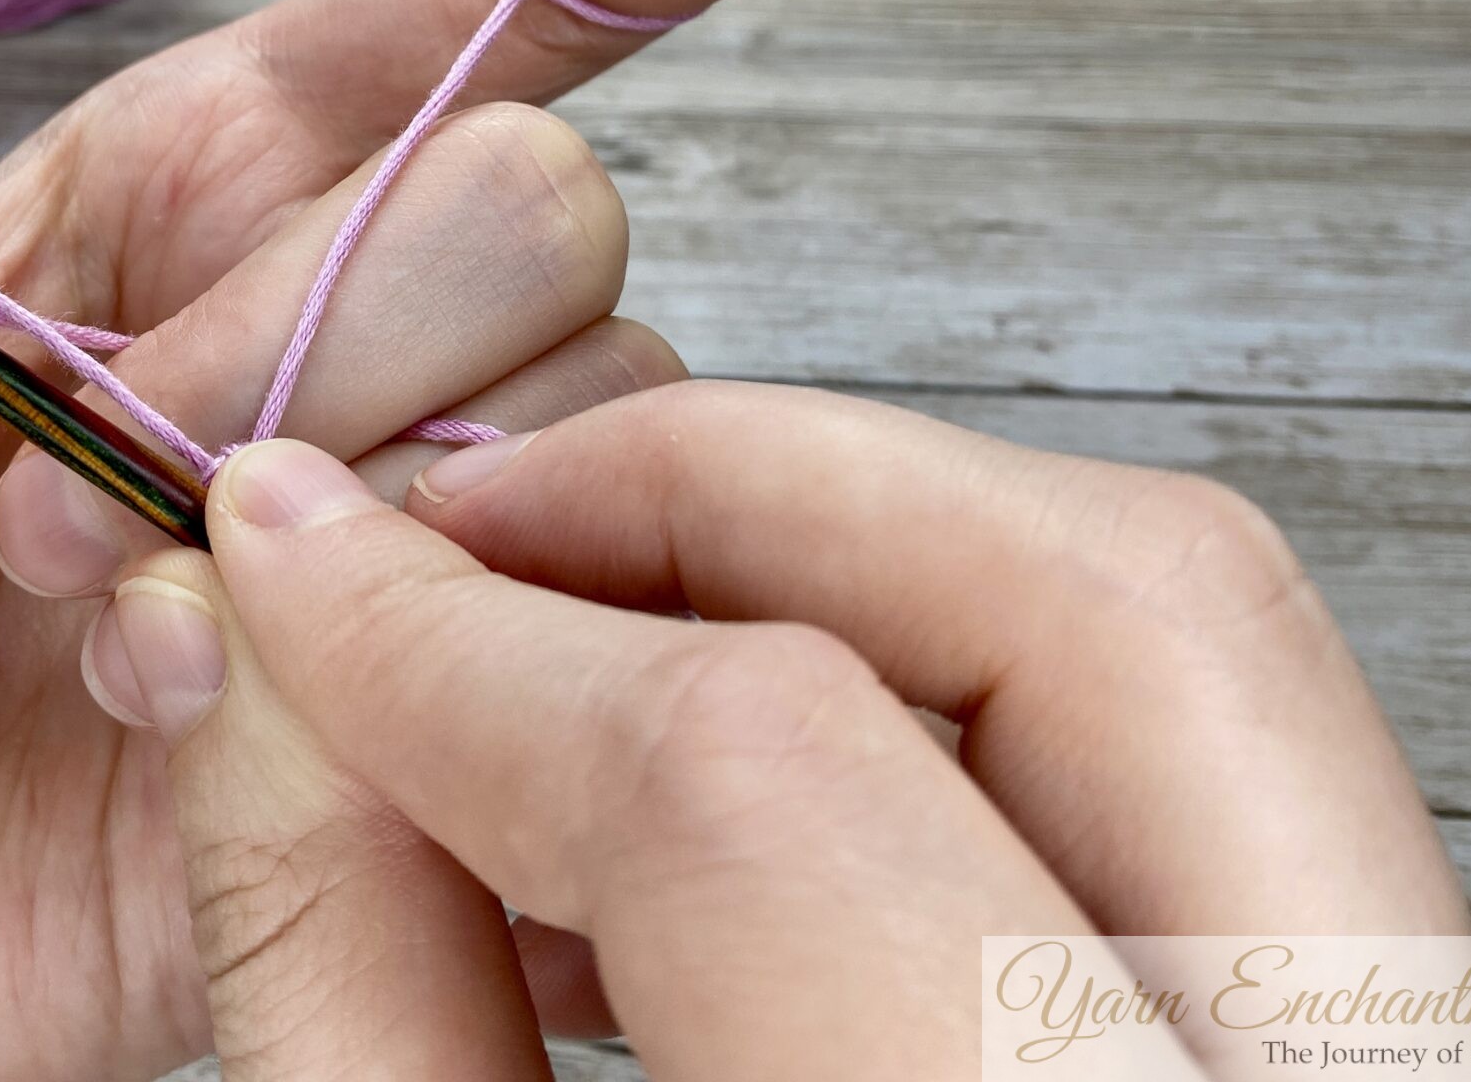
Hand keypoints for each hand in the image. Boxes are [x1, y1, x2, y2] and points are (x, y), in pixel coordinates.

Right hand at [86, 385, 1470, 1076]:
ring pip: (1182, 646)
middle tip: (477, 526)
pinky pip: (1175, 784)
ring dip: (834, 563)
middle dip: (735, 490)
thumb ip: (353, 981)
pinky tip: (701, 784)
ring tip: (564, 632)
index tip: (294, 560)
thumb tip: (287, 673)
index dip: (460, 631)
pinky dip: (917, 697)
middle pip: (1113, 602)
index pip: (764, 783)